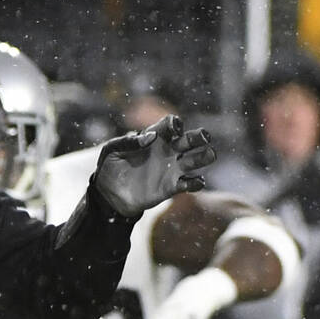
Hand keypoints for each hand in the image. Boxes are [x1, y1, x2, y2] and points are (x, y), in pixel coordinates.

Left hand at [92, 114, 215, 216]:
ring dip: (204, 156)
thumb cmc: (110, 166)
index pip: (170, 125)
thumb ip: (128, 142)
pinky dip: (196, 182)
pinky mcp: (172, 187)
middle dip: (198, 136)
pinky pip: (190, 183)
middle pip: (189, 139)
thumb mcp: (112, 150)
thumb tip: (149, 138)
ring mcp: (172, 168)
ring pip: (195, 160)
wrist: (109, 194)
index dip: (174, 124)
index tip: (174, 129)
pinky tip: (195, 181)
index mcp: (154, 137)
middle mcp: (167, 150)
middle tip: (204, 137)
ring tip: (210, 154)